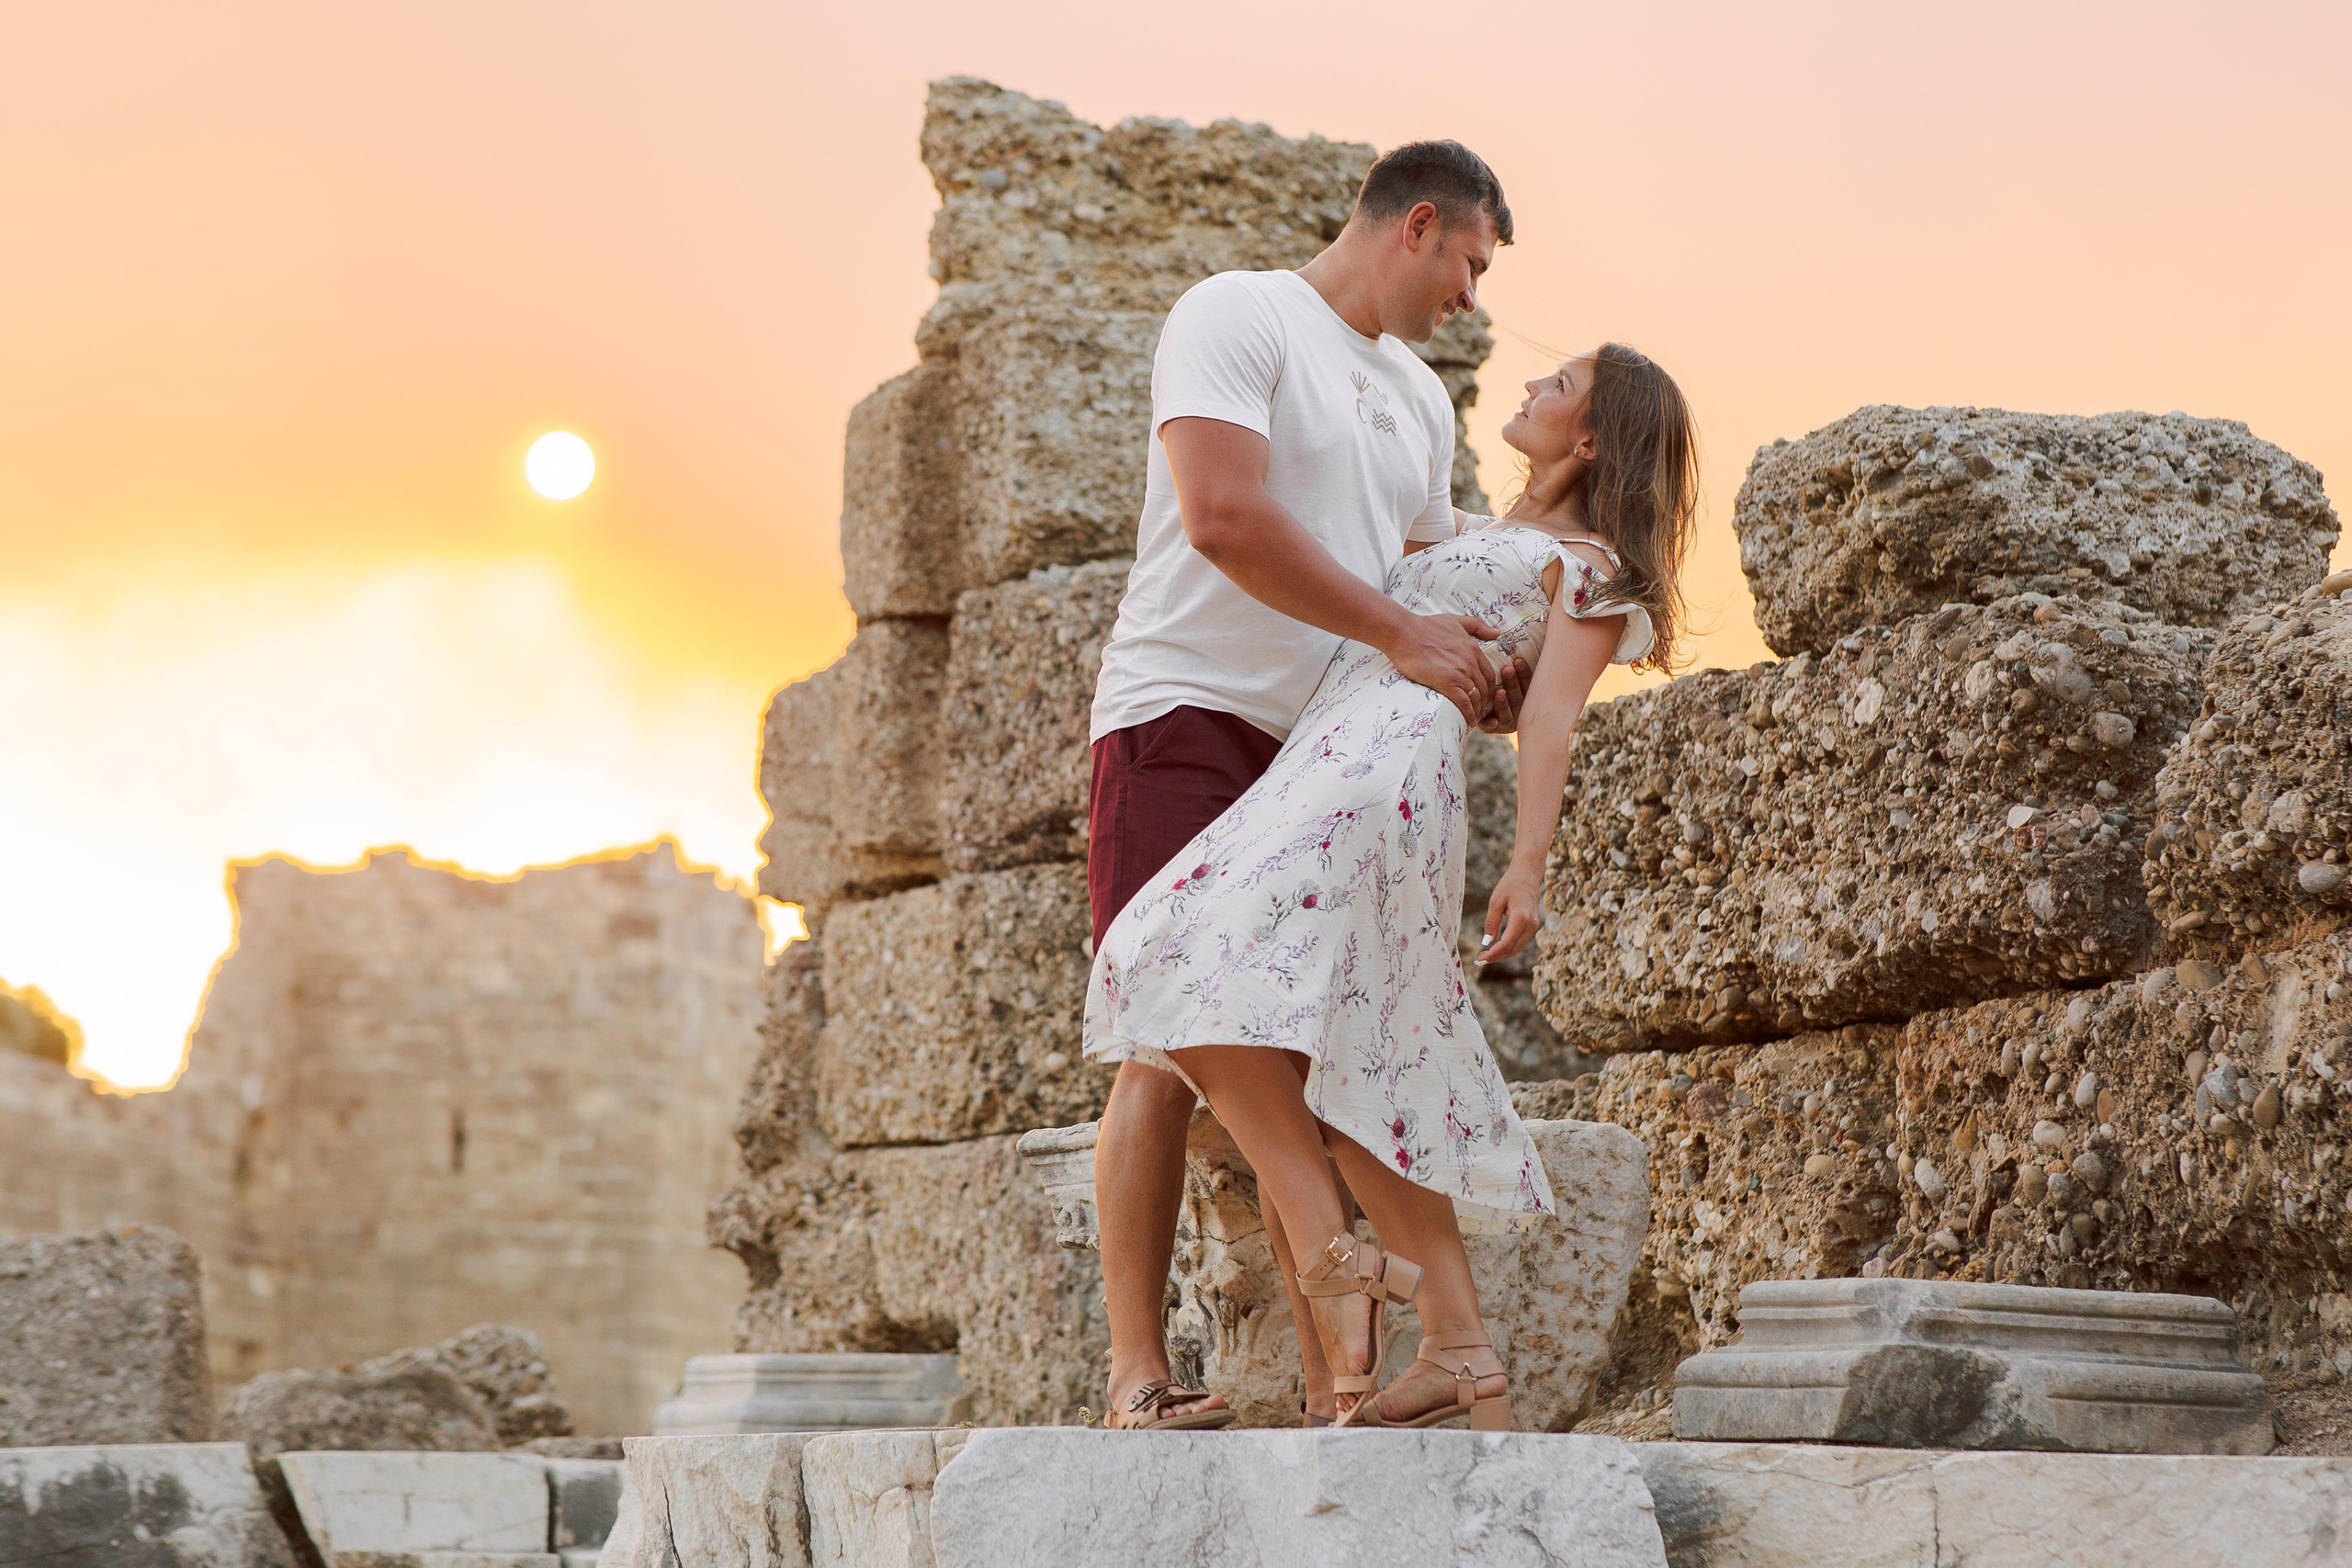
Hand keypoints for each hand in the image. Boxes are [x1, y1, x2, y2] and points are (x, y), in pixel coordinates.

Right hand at [1384, 613, 1498, 725]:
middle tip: (1482, 711)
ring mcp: (1459, 674)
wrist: (1404, 633)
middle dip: (1485, 702)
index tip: (1485, 696)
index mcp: (1473, 649)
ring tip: (1475, 719)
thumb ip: (1477, 625)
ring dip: (1478, 710)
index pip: (1489, 674)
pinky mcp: (1446, 683)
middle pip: (1485, 688)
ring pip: (1476, 697)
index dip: (1490, 688)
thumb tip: (1497, 632)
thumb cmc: (1426, 626)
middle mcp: (1470, 662)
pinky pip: (1463, 703)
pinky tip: (1469, 721)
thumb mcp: (1455, 620)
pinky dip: (1469, 714)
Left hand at [1478, 866, 1542, 965]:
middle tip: (1480, 960)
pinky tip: (1496, 949)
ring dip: (1502, 954)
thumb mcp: (1496, 901)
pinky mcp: (1532, 926)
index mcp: (1521, 917)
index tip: (1481, 958)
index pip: (1507, 942)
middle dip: (1497, 957)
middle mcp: (1530, 924)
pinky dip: (1508, 947)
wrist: (1527, 876)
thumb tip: (1486, 943)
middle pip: (1513, 949)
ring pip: (1517, 948)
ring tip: (1486, 956)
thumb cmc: (1510, 885)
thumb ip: (1491, 923)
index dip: (1494, 953)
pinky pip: (1519, 941)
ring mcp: (1533, 926)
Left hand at [1479, 656, 1531, 733]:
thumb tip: (1500, 636)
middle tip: (1507, 670)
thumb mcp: (1507, 674)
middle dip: (1513, 683)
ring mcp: (1508, 721)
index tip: (1518, 660)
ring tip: (1499, 692)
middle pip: (1518, 697)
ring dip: (1503, 703)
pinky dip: (1492, 724)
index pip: (1528, 684)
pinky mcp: (1494, 728)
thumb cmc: (1498, 684)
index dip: (1524, 673)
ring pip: (1507, 712)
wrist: (1484, 711)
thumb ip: (1510, 662)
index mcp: (1526, 695)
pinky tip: (1492, 721)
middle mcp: (1520, 710)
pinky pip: (1493, 727)